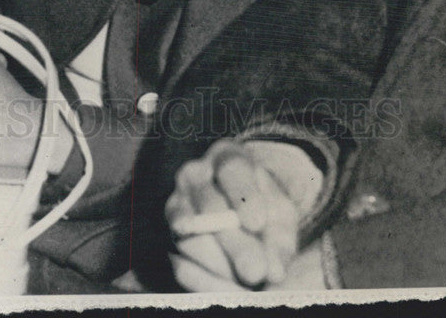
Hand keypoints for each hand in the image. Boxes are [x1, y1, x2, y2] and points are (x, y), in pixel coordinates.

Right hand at [166, 138, 323, 289]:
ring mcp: (175, 204)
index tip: (257, 222)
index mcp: (226, 156)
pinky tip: (230, 289)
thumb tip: (273, 272)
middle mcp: (194, 174)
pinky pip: (181, 263)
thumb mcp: (279, 214)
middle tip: (256, 272)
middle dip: (235, 242)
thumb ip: (279, 239)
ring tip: (248, 284)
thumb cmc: (262, 209)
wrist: (236, 216)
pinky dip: (207, 282)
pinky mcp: (166, 236)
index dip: (243, 195)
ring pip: (194, 239)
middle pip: (210, 205)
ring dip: (223, 268)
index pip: (232, 169)